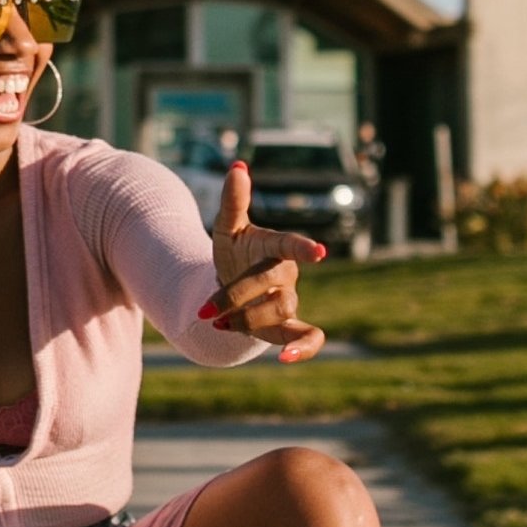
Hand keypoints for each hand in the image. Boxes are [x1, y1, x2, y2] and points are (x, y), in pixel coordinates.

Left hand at [199, 162, 328, 364]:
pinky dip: (302, 349)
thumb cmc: (234, 252)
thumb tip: (237, 167)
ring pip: (279, 311)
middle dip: (237, 296)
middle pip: (270, 285)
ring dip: (247, 319)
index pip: (290, 246)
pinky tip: (285, 359)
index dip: (303, 248)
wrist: (230, 285)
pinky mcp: (286, 326)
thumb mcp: (227, 227)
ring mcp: (288, 300)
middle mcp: (287, 274)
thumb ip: (233, 200)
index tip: (319, 253)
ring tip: (218, 322)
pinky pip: (308, 337)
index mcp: (275, 248)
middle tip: (207, 310)